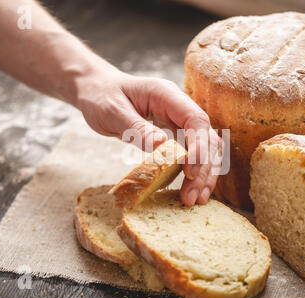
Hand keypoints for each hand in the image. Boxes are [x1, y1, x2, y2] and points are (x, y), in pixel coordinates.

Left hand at [75, 68, 221, 205]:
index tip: (191, 172)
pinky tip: (193, 190)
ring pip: (206, 148)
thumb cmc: (102, 97)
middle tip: (191, 197)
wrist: (97, 91)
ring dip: (205, 174)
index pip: (195, 119)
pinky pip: (193, 154)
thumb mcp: (113, 111)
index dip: (199, 146)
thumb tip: (162, 145)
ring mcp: (179, 122)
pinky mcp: (175, 135)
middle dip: (203, 168)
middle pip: (206, 137)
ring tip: (197, 200)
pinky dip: (196, 172)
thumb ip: (137, 128)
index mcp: (167, 95)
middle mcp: (179, 108)